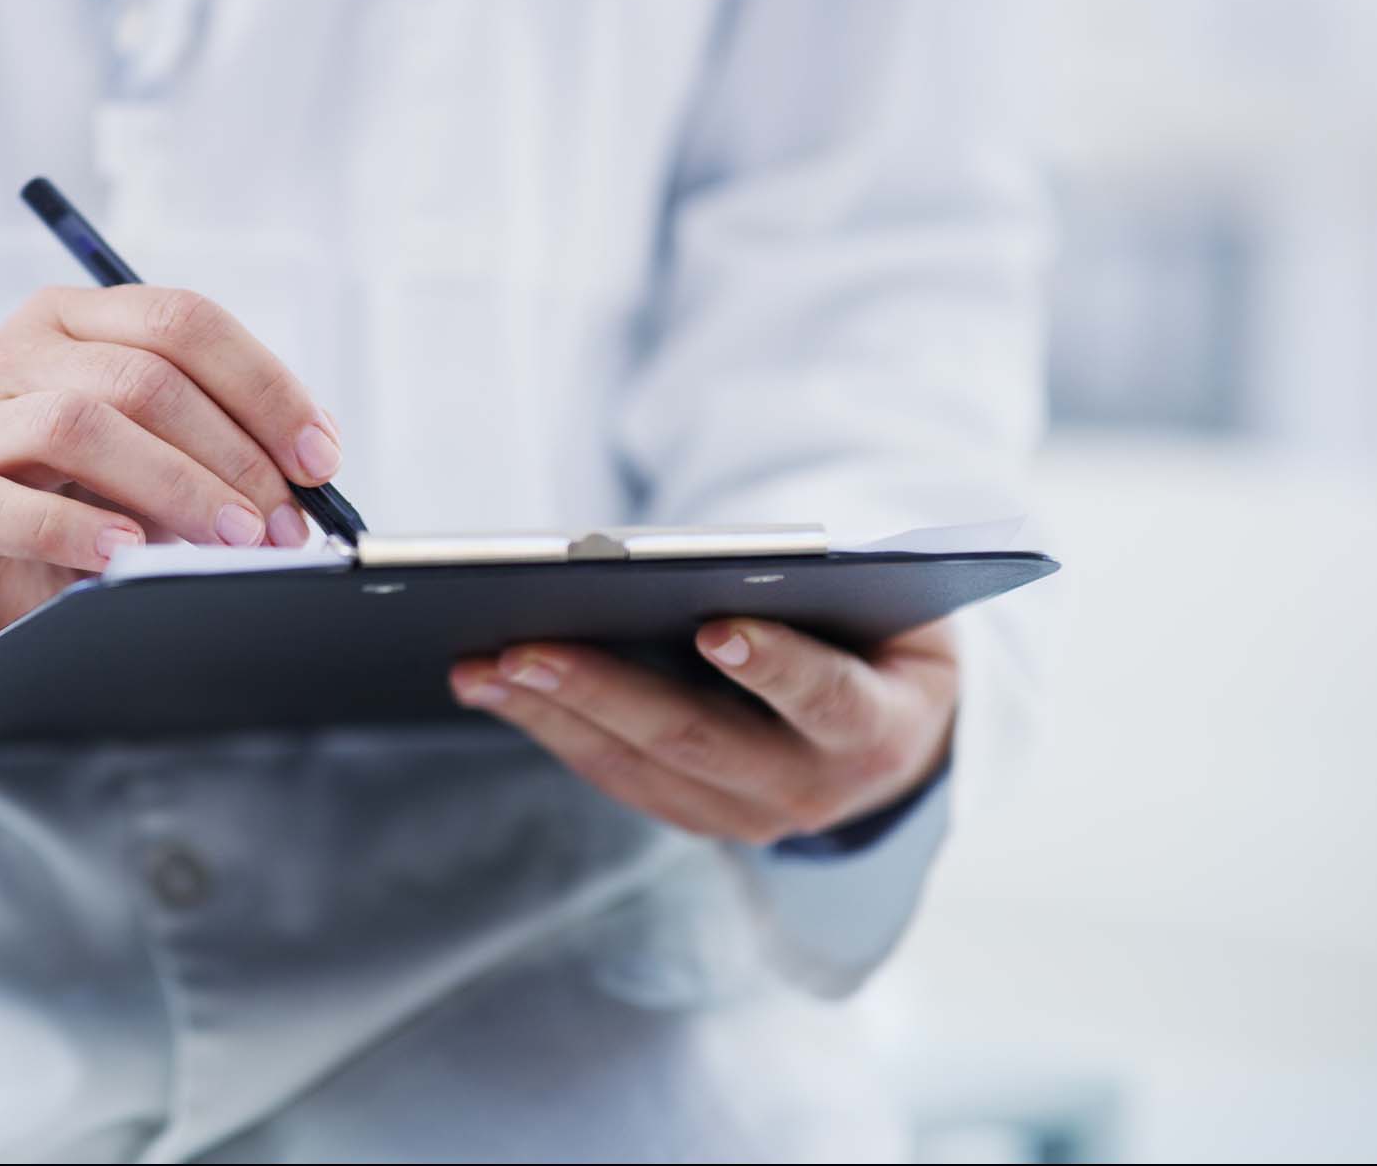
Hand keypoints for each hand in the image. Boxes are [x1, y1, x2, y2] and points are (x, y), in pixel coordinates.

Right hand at [0, 285, 342, 669]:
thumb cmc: (87, 504)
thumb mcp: (165, 455)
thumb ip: (229, 438)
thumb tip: (318, 454)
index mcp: (78, 320)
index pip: (185, 322)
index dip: (265, 387)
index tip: (320, 459)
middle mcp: (17, 352)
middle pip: (144, 376)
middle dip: (235, 454)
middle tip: (287, 523)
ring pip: (81, 426)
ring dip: (177, 486)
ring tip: (234, 538)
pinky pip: (2, 503)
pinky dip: (76, 528)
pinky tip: (129, 551)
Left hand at [448, 619, 957, 844]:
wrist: (896, 736)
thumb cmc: (885, 635)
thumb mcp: (890, 602)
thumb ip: (831, 583)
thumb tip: (720, 558)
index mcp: (877, 729)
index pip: (827, 699)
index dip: (775, 666)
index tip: (715, 628)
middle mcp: (811, 790)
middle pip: (699, 742)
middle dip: (606, 692)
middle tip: (527, 647)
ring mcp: (747, 818)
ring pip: (639, 768)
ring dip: (551, 715)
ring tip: (481, 665)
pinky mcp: (696, 818)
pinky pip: (617, 776)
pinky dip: (552, 730)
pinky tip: (497, 688)